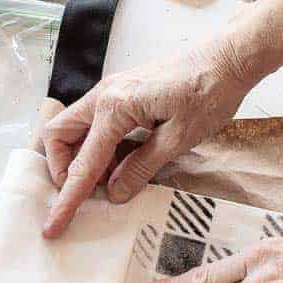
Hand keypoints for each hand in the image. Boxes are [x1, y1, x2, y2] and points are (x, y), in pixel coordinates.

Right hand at [41, 37, 251, 237]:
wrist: (227, 58)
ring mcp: (111, 91)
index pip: (83, 163)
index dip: (68, 199)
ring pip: (73, 128)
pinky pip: (94, 123)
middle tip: (87, 191)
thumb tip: (114, 193)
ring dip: (83, 158)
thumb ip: (141, 168)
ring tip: (114, 177)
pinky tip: (125, 159)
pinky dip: (99, 146)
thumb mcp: (178, 140)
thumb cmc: (209, 92)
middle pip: (59, 136)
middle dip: (63, 168)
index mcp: (115, 107)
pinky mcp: (122, 93)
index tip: (54, 224)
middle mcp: (105, 95)